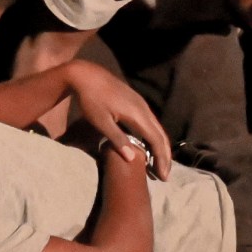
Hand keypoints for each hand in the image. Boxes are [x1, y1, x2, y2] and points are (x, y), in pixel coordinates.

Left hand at [66, 62, 173, 177]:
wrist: (86, 74)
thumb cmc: (91, 99)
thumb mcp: (101, 121)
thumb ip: (117, 139)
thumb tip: (133, 159)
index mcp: (138, 115)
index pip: (156, 140)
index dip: (161, 159)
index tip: (163, 176)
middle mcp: (144, 109)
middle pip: (161, 135)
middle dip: (165, 156)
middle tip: (164, 175)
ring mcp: (141, 104)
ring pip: (157, 128)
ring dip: (160, 147)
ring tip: (159, 164)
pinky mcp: (136, 102)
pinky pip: (151, 123)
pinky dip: (154, 137)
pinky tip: (149, 145)